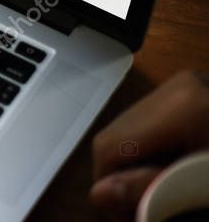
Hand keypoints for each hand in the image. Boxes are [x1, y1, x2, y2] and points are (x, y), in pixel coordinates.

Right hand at [90, 70, 208, 219]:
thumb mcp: (198, 184)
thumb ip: (150, 186)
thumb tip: (98, 193)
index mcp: (181, 107)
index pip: (111, 146)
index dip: (110, 184)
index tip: (125, 214)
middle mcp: (175, 88)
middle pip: (116, 135)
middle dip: (122, 174)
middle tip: (139, 206)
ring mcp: (179, 88)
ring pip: (129, 129)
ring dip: (134, 162)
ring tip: (159, 190)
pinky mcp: (185, 94)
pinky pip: (147, 124)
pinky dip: (150, 150)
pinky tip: (171, 170)